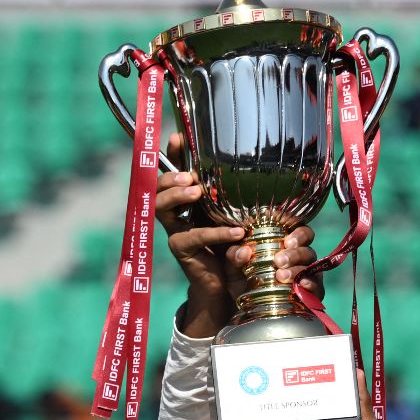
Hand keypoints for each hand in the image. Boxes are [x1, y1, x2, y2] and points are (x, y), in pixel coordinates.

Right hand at [161, 136, 325, 336]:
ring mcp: (175, 229)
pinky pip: (193, 236)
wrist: (230, 282)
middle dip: (170, 176)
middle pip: (157, 185)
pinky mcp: (181, 249)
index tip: (178, 137)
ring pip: (160, 207)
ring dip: (177, 196)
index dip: (173, 154)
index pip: (174, 169)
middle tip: (190, 175)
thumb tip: (261, 166)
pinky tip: (236, 231)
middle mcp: (176, 211)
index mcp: (189, 197)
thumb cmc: (236, 243)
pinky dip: (215, 232)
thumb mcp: (238, 215)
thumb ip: (241, 197)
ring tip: (196, 190)